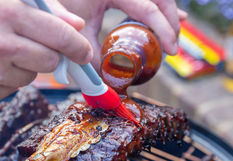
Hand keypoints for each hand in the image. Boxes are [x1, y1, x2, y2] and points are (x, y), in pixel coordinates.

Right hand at [0, 0, 91, 102]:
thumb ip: (42, 9)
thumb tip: (75, 25)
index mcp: (7, 13)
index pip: (60, 36)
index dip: (78, 46)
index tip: (84, 53)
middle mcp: (0, 45)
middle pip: (50, 62)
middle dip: (48, 55)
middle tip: (33, 46)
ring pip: (29, 77)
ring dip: (22, 66)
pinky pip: (9, 89)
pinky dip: (4, 79)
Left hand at [59, 0, 186, 67]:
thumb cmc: (57, 5)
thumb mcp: (76, 32)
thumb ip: (91, 55)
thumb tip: (107, 80)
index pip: (148, 7)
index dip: (164, 29)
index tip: (171, 50)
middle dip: (171, 20)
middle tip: (173, 46)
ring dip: (166, 12)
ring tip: (175, 31)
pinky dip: (155, 7)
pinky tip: (170, 15)